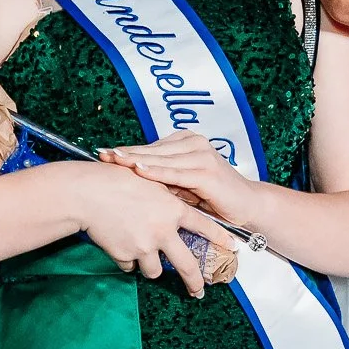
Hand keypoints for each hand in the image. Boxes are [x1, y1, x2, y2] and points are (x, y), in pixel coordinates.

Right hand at [72, 163, 213, 297]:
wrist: (88, 193)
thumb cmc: (115, 179)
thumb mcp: (149, 181)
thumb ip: (164, 197)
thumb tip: (174, 209)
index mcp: (173, 209)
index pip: (203, 226)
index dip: (218, 237)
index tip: (231, 247)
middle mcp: (163, 231)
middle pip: (186, 265)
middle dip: (194, 282)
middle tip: (198, 291)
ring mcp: (145, 246)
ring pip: (154, 270)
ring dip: (150, 265)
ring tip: (141, 254)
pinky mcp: (126, 255)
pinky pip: (129, 266)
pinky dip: (126, 259)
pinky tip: (118, 243)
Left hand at [98, 137, 259, 228]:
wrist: (246, 207)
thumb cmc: (214, 197)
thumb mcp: (183, 184)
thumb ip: (163, 177)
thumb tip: (130, 180)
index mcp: (187, 142)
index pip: (151, 146)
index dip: (128, 150)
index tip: (104, 153)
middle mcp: (195, 144)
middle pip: (153, 149)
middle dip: (126, 153)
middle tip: (102, 154)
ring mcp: (202, 156)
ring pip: (162, 159)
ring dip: (137, 160)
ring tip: (115, 160)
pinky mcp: (207, 173)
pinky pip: (176, 173)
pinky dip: (157, 173)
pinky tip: (140, 171)